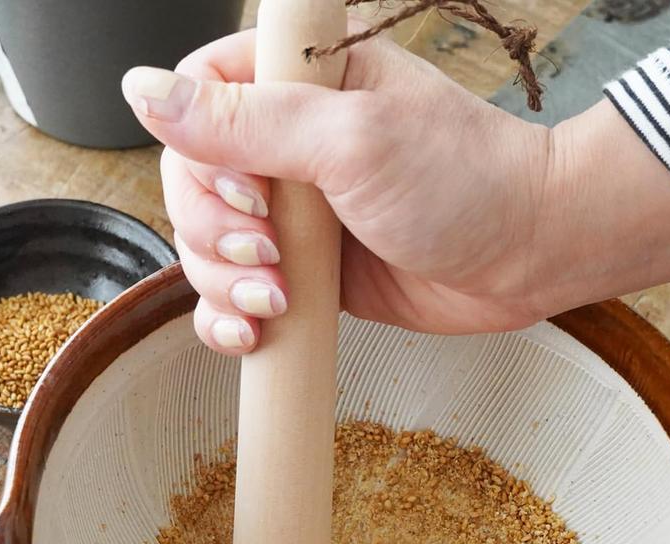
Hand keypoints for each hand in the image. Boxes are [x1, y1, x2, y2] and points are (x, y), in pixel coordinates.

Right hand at [121, 29, 669, 353]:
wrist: (526, 255)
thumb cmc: (463, 182)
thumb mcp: (351, 138)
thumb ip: (246, 120)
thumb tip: (142, 91)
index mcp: (298, 82)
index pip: (197, 98)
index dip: (198, 154)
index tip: (250, 193)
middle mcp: (289, 145)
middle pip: (190, 182)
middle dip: (212, 230)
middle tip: (268, 252)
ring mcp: (296, 214)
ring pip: (208, 246)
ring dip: (223, 281)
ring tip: (277, 298)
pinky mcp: (309, 273)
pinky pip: (240, 295)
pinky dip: (231, 319)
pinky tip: (252, 334)